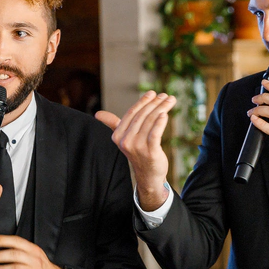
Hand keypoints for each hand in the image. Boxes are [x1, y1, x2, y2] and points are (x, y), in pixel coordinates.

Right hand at [96, 91, 176, 210]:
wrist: (148, 175)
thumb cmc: (138, 153)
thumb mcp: (124, 138)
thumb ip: (113, 124)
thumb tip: (97, 114)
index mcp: (118, 136)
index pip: (131, 113)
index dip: (142, 102)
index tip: (153, 93)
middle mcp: (126, 141)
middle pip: (142, 116)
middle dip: (155, 103)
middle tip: (165, 96)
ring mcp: (138, 147)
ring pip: (150, 122)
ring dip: (162, 108)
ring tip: (170, 100)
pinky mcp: (150, 152)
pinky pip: (155, 134)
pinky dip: (160, 122)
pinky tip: (165, 114)